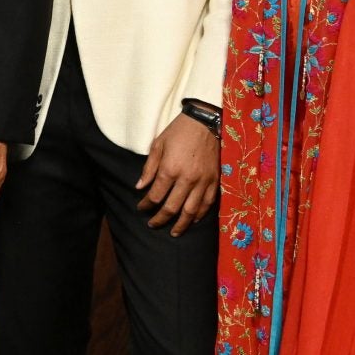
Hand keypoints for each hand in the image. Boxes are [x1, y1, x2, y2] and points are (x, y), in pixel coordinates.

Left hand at [136, 114, 219, 235]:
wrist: (206, 122)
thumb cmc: (179, 131)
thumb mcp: (158, 145)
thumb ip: (149, 168)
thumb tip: (140, 187)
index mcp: (170, 169)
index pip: (155, 196)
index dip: (146, 205)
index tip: (141, 208)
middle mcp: (187, 179)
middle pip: (172, 208)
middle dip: (160, 219)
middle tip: (153, 225)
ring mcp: (203, 181)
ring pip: (191, 211)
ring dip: (181, 224)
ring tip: (174, 232)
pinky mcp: (215, 180)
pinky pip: (208, 203)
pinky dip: (199, 215)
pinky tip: (192, 220)